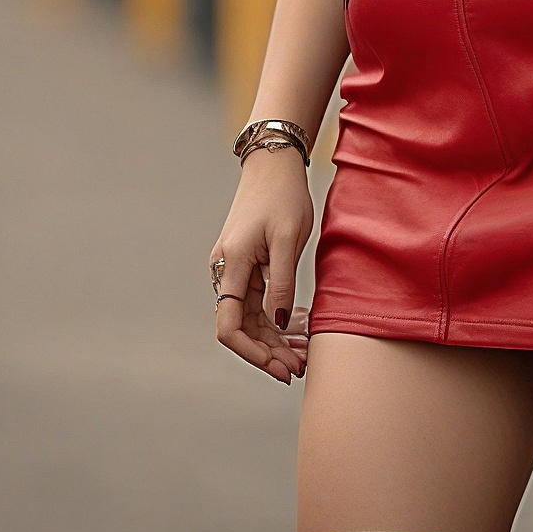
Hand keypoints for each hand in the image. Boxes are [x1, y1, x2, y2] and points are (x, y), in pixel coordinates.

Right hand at [209, 146, 313, 383]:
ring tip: (304, 353)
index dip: (252, 353)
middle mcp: (227, 271)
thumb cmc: (283, 196)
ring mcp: (236, 269)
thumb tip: (277, 324)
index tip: (279, 367)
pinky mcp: (248, 266)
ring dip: (276, 338)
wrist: (275, 164)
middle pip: (242, 327)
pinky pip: (259, 301)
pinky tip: (301, 326)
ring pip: (252, 317)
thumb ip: (282, 283)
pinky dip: (278, 317)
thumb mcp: (289, 238)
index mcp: (232, 266)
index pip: (230, 326)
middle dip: (270, 352)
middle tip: (301, 367)